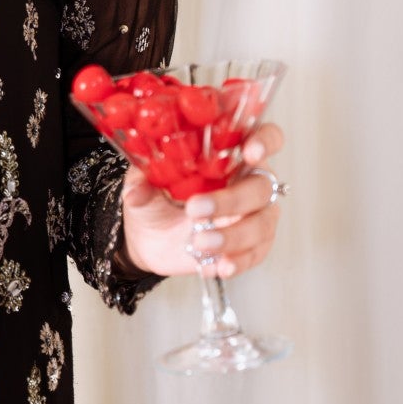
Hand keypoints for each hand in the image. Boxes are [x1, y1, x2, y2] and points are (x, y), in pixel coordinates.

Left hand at [120, 123, 285, 278]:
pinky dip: (238, 260)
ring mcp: (256, 215)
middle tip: (195, 208)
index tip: (249, 152)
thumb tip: (136, 193)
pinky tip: (220, 265)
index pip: (266, 138)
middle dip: (231, 199)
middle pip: (261, 186)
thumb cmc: (157, 198)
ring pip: (261, 223)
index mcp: (231, 155)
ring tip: (200, 242)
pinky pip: (256, 254)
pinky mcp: (253, 246)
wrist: (151, 239)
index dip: (265, 141)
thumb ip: (142, 182)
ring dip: (232, 235)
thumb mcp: (143, 183)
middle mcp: (250, 182)